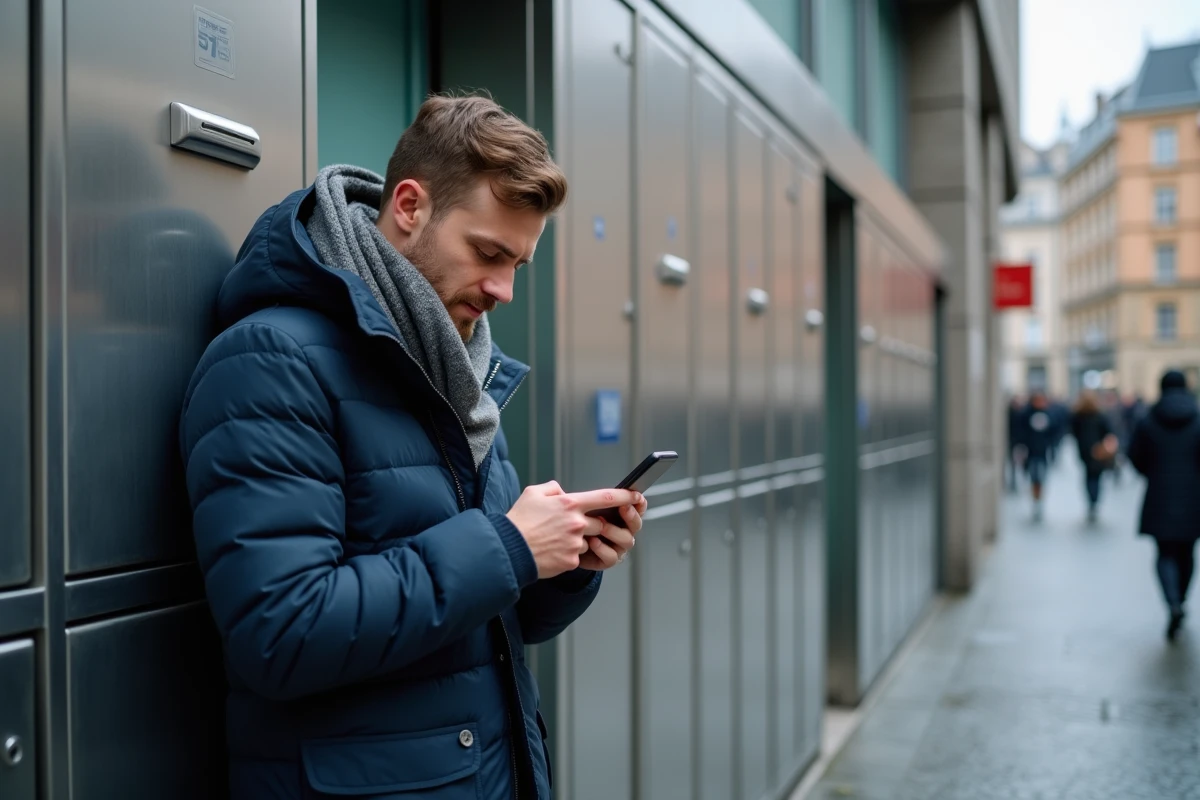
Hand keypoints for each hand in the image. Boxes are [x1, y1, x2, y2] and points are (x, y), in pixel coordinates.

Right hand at [506, 482, 640, 578]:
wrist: (508, 549)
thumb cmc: (519, 520)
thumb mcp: (533, 493)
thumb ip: (553, 489)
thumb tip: (563, 491)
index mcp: (570, 504)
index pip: (606, 497)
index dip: (625, 496)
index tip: (636, 496)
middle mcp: (577, 522)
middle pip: (599, 524)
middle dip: (591, 526)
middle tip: (570, 528)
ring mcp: (576, 543)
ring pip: (588, 541)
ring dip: (577, 541)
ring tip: (555, 540)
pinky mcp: (572, 561)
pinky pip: (578, 557)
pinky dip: (568, 555)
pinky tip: (552, 552)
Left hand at [579, 493, 648, 570]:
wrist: (565, 546)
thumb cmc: (575, 524)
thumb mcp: (580, 507)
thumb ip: (585, 497)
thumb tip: (579, 489)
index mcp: (621, 516)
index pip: (637, 508)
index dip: (639, 503)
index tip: (636, 496)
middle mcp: (623, 531)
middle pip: (636, 524)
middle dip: (631, 515)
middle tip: (623, 507)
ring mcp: (617, 547)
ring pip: (626, 540)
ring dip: (614, 531)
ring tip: (601, 525)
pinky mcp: (607, 560)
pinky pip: (611, 556)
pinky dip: (602, 548)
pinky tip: (592, 541)